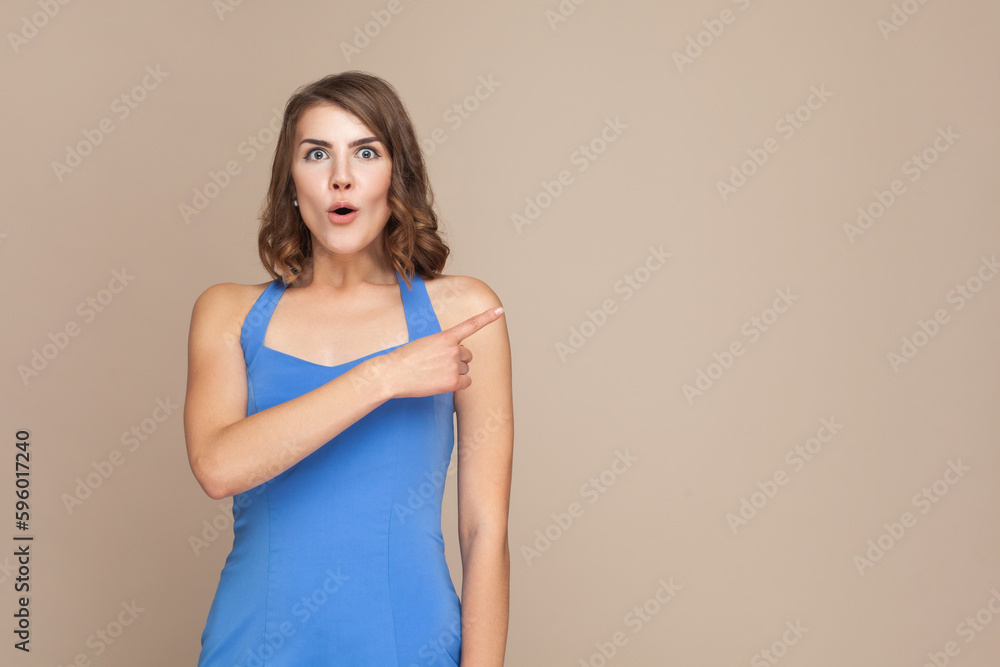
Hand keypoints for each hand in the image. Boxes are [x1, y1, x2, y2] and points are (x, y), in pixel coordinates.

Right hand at [382, 306, 504, 398]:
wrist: (391, 374)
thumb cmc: (404, 359)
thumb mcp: (425, 343)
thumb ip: (443, 345)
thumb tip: (458, 356)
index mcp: (445, 336)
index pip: (471, 325)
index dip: (488, 317)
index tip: (501, 310)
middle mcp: (454, 349)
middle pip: (468, 355)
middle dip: (458, 360)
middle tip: (438, 364)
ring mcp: (454, 366)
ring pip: (466, 370)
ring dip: (455, 372)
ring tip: (434, 373)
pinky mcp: (453, 382)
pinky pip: (466, 383)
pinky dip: (457, 385)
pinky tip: (440, 383)